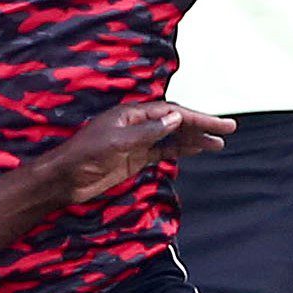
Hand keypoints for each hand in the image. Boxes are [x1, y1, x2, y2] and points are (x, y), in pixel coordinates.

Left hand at [46, 100, 236, 204]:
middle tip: (227, 131)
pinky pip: (161, 151)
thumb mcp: (117, 142)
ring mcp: (136, 142)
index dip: (198, 118)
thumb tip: (175, 118)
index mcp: (133, 115)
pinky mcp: (133, 158)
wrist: (65, 179)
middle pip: (176, 122)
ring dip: (193, 139)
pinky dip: (178, 151)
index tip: (219, 124)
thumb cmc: (84, 156)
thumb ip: (148, 132)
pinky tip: (193, 152)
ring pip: (171, 137)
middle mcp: (137, 125)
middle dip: (201, 126)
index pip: (172, 113)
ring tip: (216, 144)